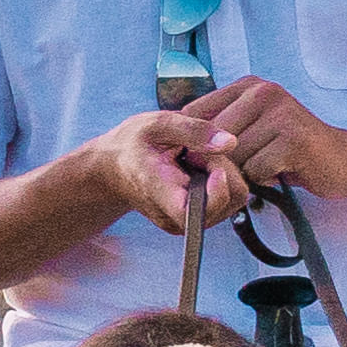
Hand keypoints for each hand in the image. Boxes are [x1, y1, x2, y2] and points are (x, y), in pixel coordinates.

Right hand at [81, 106, 240, 241]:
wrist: (114, 168)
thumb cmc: (132, 145)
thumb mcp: (157, 124)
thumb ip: (194, 130)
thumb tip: (230, 142)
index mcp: (162, 193)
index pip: (197, 212)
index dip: (217, 191)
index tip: (214, 166)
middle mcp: (175, 217)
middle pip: (229, 200)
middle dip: (223, 169)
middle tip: (196, 152)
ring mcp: (187, 222)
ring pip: (233, 199)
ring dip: (223, 173)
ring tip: (195, 159)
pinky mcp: (197, 220)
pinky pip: (227, 200)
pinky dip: (220, 180)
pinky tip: (197, 169)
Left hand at [172, 77, 345, 208]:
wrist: (344, 161)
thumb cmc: (291, 150)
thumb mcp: (254, 127)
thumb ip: (220, 127)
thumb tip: (177, 143)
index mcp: (248, 86)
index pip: (194, 112)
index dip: (190, 142)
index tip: (197, 160)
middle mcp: (264, 91)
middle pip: (211, 138)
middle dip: (220, 161)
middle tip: (241, 168)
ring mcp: (280, 112)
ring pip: (232, 156)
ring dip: (244, 172)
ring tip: (266, 166)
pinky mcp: (293, 138)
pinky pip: (255, 170)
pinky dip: (263, 179)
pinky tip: (279, 172)